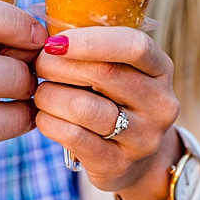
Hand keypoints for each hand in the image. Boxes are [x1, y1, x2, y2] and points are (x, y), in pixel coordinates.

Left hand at [32, 27, 181, 199]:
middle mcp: (161, 104)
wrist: (134, 159)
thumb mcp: (118, 72)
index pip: (135, 46)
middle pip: (104, 74)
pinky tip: (45, 117)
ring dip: (49, 96)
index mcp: (162, 70)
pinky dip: (49, 122)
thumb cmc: (113, 101)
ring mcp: (143, 137)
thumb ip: (90, 49)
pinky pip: (73, 136)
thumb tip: (37, 34)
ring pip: (84, 107)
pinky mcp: (119, 164)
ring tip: (41, 94)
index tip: (55, 41)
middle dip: (59, 65)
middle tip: (39, 65)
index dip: (91, 40)